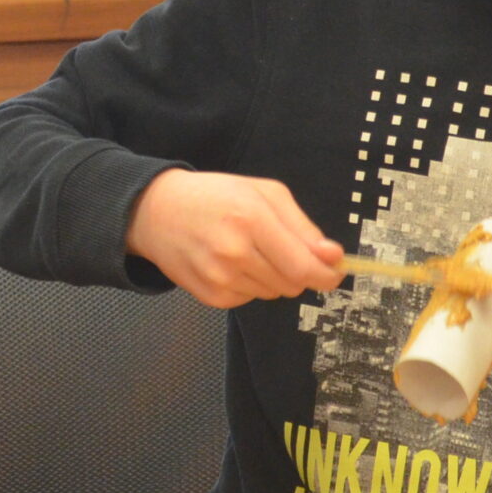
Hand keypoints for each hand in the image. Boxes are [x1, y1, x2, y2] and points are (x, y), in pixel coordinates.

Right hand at [127, 169, 342, 307]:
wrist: (156, 212)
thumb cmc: (215, 196)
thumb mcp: (265, 193)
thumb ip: (303, 227)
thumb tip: (333, 257)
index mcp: (252, 219)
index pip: (303, 266)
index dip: (327, 275)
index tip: (335, 272)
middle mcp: (234, 252)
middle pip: (293, 284)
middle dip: (297, 270)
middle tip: (278, 247)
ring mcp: (220, 278)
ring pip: (273, 293)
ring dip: (272, 276)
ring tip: (246, 249)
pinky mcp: (210, 297)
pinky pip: (251, 299)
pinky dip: (249, 284)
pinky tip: (230, 263)